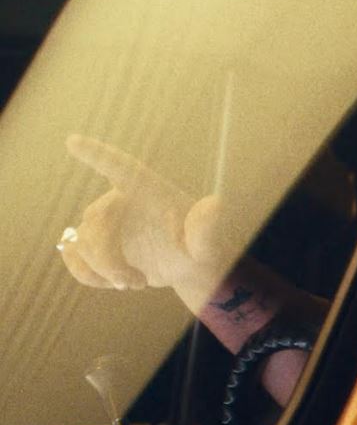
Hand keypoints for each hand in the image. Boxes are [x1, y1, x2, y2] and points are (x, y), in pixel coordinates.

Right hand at [58, 135, 229, 291]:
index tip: (74, 141)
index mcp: (147, 189)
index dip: (97, 154)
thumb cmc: (200, 247)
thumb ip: (206, 226)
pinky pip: (73, 256)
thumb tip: (216, 204)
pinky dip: (88, 275)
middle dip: (109, 259)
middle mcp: (120, 201)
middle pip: (96, 224)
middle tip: (135, 283)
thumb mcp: (207, 242)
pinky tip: (114, 283)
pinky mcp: (92, 243)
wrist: (188, 267)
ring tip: (135, 282)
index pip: (120, 167)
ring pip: (82, 243)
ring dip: (104, 271)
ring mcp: (103, 222)